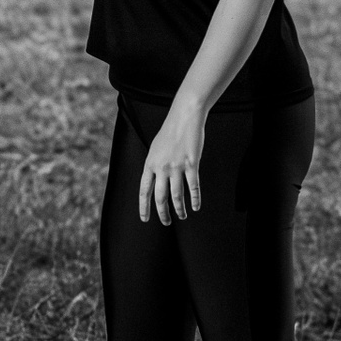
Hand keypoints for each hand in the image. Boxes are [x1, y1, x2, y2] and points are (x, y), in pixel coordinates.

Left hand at [138, 105, 205, 224]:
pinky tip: (196, 206)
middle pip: (160, 197)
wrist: (183, 118)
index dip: (144, 207)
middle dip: (162, 213)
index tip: (145, 219)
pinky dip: (195, 199)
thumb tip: (154, 180)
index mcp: (149, 164)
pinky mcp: (191, 164)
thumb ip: (154, 165)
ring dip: (179, 209)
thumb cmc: (170, 132)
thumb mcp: (155, 149)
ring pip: (177, 196)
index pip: (144, 191)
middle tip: (166, 223)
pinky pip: (193, 187)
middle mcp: (161, 168)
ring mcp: (176, 167)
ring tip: (182, 216)